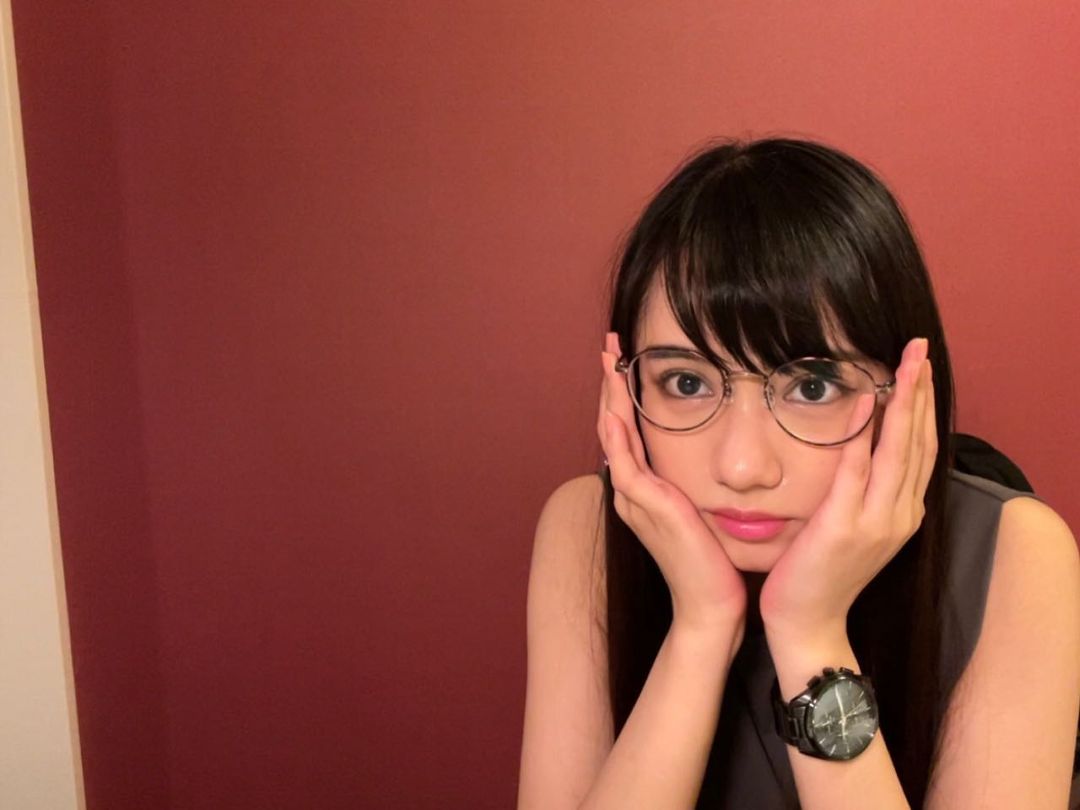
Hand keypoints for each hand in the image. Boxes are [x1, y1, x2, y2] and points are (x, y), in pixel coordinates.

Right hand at [598, 333, 745, 643]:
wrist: (712, 605)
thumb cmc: (714, 564)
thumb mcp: (705, 514)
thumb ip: (701, 486)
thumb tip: (721, 463)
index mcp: (646, 490)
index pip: (628, 432)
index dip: (623, 395)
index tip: (626, 360)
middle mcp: (632, 491)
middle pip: (612, 425)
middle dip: (610, 384)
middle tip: (610, 345)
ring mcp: (635, 498)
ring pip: (613, 436)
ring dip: (609, 396)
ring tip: (609, 361)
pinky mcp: (647, 507)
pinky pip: (626, 462)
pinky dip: (619, 432)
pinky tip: (617, 407)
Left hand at [759, 337, 936, 643]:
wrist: (807, 622)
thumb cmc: (820, 572)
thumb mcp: (850, 526)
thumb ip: (860, 488)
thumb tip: (857, 441)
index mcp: (902, 512)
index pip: (921, 447)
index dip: (923, 404)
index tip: (920, 365)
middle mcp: (899, 514)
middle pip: (918, 441)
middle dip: (920, 391)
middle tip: (918, 348)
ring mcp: (876, 522)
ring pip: (898, 450)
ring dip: (903, 402)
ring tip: (905, 364)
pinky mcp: (846, 527)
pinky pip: (856, 471)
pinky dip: (862, 434)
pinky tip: (863, 400)